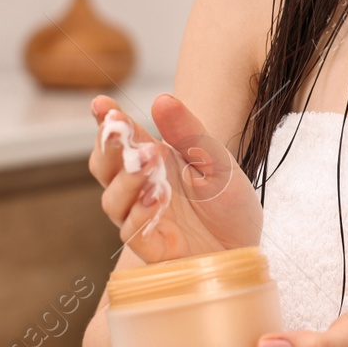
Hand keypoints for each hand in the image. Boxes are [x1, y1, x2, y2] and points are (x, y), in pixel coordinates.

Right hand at [88, 93, 263, 261]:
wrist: (246, 246)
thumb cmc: (228, 204)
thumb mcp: (217, 161)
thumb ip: (189, 132)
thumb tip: (162, 99)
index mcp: (154, 161)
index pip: (122, 139)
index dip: (108, 121)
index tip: (101, 104)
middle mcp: (140, 188)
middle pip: (104, 168)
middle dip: (108, 148)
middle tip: (120, 131)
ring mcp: (141, 218)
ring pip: (112, 199)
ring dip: (127, 179)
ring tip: (148, 161)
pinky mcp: (151, 247)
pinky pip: (131, 232)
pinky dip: (140, 212)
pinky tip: (157, 195)